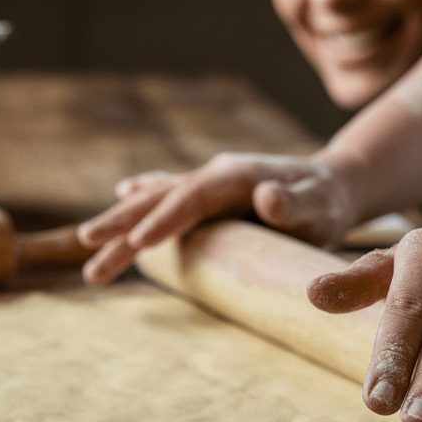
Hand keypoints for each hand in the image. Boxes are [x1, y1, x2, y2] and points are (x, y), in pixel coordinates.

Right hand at [77, 152, 356, 283]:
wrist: (335, 185)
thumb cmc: (329, 202)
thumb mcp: (321, 206)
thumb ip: (294, 203)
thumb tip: (266, 197)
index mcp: (235, 176)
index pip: (192, 199)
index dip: (165, 219)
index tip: (139, 242)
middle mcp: (214, 175)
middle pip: (160, 199)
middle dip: (122, 224)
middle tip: (86, 245)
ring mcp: (208, 182)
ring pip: (155, 201)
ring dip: (121, 223)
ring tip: (87, 246)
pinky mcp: (209, 194)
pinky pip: (168, 194)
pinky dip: (144, 196)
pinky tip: (123, 195)